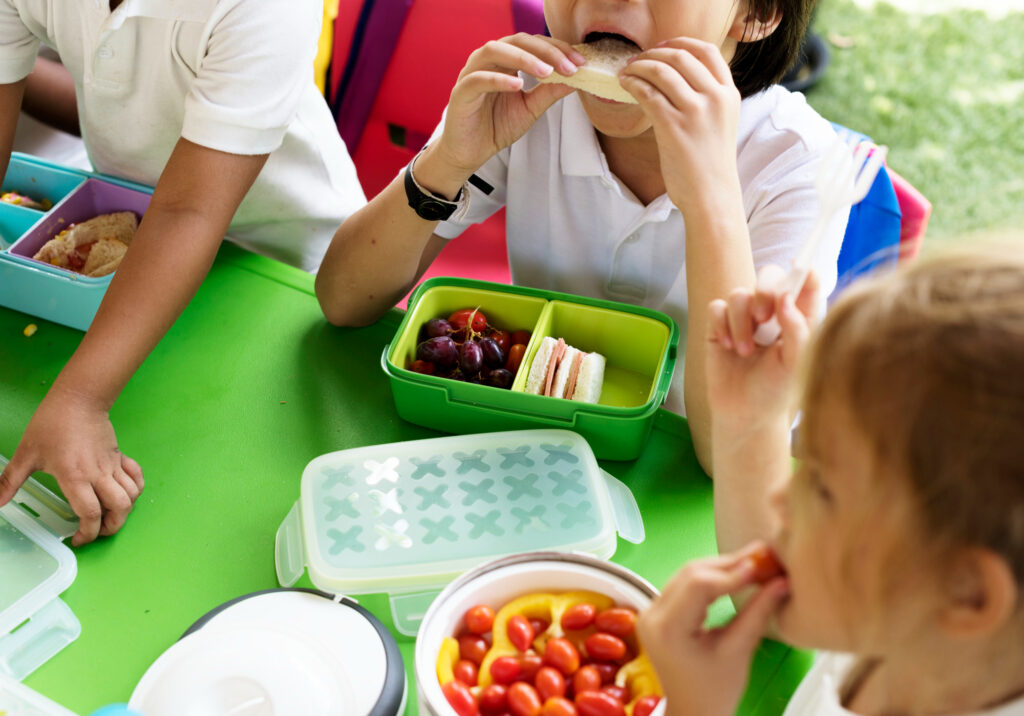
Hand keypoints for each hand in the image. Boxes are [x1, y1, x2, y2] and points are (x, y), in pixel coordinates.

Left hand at [0, 385, 143, 545]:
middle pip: (119, 509)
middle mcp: (98, 475)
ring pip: (131, 496)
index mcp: (75, 477)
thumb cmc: (52, 424)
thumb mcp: (27, 454)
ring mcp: (112, 466)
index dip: (87, 533)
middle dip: (111, 527)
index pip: (90, 513)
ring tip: (109, 516)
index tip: (77, 539)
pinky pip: (136, 478)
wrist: (79, 400)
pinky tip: (124, 493)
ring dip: (124, 511)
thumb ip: (10, 480)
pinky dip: (135, 489)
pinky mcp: (120, 458)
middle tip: (96, 531)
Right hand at [433, 34, 581, 175]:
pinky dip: (498, 79)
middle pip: (517, 40)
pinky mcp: (461, 92)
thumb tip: (578, 78)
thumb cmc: (497, 126)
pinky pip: (478, 79)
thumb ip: (549, 92)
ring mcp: (472, 73)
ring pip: (495, 51)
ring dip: (523, 59)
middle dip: (546, 51)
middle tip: (569, 66)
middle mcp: (488, 60)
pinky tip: (517, 85)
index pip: (533, 43)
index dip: (558, 49)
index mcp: (506, 60)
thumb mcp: (530, 109)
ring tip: (546, 72)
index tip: (581, 62)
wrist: (470, 152)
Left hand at [619, 38, 741, 212]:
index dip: (680, 43)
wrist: (712, 196)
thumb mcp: (720, 122)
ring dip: (638, 67)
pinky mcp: (673, 128)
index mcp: (729, 94)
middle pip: (680, 57)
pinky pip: (648, 94)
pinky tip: (624, 86)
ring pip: (661, 72)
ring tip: (626, 72)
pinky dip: (632, 84)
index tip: (661, 47)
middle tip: (636, 60)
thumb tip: (674, 77)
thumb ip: (707, 98)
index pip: (707, 51)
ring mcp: (695, 112)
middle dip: (652, 54)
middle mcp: (715, 98)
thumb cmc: (710, 164)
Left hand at [637, 543, 789, 715]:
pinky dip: (709, 578)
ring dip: (720, 568)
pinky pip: (683, 584)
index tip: (763, 564)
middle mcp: (652, 614)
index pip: (699, 584)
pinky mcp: (657, 612)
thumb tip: (781, 582)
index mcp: (667, 629)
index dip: (733, 572)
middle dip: (728, 564)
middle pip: (691, 573)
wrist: (693, 713)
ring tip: (753, 564)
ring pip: (686, 574)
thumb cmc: (715, 692)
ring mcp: (650, 612)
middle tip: (762, 556)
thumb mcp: (739, 652)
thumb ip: (758, 613)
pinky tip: (733, 576)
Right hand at [706, 265, 818, 429]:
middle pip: (769, 275)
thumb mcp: (795, 363)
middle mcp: (772, 311)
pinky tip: (728, 347)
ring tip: (746, 352)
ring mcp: (744, 317)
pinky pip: (716, 307)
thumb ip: (797, 329)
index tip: (799, 271)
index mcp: (798, 316)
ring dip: (741, 323)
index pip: (805, 281)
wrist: (744, 413)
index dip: (803, 270)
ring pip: (739, 294)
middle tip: (763, 317)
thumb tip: (785, 298)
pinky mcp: (720, 325)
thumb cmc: (775, 390)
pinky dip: (721, 325)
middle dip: (764, 291)